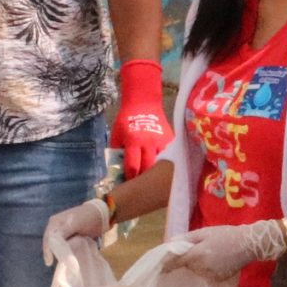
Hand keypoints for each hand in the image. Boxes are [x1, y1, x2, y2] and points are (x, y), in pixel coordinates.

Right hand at [43, 199, 110, 265]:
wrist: (101, 214)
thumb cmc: (88, 217)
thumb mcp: (75, 223)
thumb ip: (64, 231)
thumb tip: (53, 242)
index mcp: (55, 222)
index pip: (48, 239)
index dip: (48, 250)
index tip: (49, 262)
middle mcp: (56, 226)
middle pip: (51, 242)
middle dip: (52, 252)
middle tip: (53, 264)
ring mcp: (63, 231)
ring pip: (57, 245)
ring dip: (59, 252)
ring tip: (62, 263)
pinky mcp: (71, 236)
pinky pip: (65, 245)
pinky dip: (66, 251)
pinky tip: (68, 258)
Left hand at [113, 59, 171, 176]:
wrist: (144, 103)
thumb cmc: (126, 120)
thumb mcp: (116, 134)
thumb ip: (116, 152)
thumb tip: (116, 171)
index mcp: (133, 141)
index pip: (132, 166)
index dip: (130, 177)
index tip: (128, 182)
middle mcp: (149, 143)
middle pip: (148, 168)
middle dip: (143, 178)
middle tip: (139, 184)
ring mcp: (162, 142)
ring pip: (160, 165)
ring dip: (155, 172)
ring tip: (150, 178)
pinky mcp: (170, 141)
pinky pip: (169, 157)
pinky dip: (164, 163)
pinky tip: (159, 168)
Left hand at [166, 221, 286, 279]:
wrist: (249, 244)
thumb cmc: (226, 234)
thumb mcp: (205, 232)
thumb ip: (187, 238)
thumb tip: (170, 243)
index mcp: (197, 254)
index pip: (176, 262)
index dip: (167, 264)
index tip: (159, 267)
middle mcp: (202, 268)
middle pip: (187, 265)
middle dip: (189, 258)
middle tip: (199, 247)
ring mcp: (210, 275)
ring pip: (196, 270)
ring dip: (198, 263)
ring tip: (211, 251)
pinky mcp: (218, 279)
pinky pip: (206, 274)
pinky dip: (207, 268)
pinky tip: (217, 259)